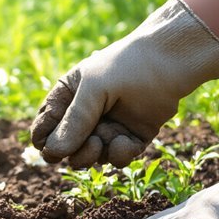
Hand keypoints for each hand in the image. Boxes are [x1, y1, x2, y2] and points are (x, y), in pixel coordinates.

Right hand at [30, 0, 218, 167]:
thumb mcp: (94, 89)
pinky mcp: (131, 138)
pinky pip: (118, 158)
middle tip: (90, 143)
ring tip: (106, 140)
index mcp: (67, 98)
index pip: (44, 128)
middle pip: (65, 149)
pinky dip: (120, 155)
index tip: (49, 148)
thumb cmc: (128, 65)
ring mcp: (108, 128)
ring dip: (97, 154)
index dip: (44, 142)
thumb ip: (74, 121)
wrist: (174, 60)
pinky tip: (125, 142)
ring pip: (91, 157)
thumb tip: (52, 153)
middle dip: (74, 152)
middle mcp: (84, 116)